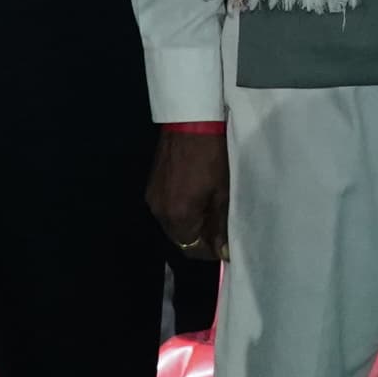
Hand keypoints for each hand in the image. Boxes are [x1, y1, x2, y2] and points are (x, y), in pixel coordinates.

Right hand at [148, 128, 228, 261]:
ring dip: (190, 224)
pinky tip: (196, 199)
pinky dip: (181, 211)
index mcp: (178, 217)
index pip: (192, 249)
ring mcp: (153, 198)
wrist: (190, 122)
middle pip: (180, 239)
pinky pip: (166, 209)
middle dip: (200, 239)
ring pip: (173, 224)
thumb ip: (221, 226)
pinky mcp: (152, 185)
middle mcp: (160, 213)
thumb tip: (224, 253)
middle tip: (221, 230)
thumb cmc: (212, 157)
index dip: (210, 252)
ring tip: (211, 213)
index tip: (225, 247)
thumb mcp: (222, 192)